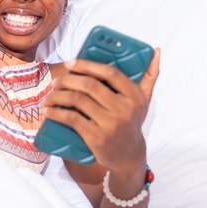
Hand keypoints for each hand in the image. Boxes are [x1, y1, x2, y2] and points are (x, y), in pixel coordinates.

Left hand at [43, 48, 160, 171]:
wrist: (129, 156)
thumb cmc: (132, 122)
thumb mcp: (144, 100)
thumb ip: (150, 76)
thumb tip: (157, 50)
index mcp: (135, 96)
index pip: (109, 73)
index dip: (87, 65)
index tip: (70, 63)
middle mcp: (124, 109)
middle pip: (89, 85)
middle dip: (68, 80)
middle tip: (57, 81)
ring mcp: (110, 124)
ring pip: (78, 101)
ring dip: (58, 95)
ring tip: (51, 94)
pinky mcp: (97, 138)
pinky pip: (71, 119)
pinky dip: (56, 113)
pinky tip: (49, 110)